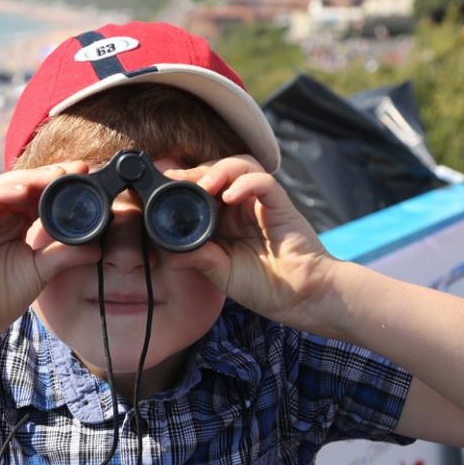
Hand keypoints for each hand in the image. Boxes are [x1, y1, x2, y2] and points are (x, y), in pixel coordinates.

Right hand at [0, 162, 101, 351]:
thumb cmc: (3, 296)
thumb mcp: (41, 270)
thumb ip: (65, 254)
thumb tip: (97, 247)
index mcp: (12, 222)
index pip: (35, 194)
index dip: (57, 183)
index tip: (84, 175)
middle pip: (20, 184)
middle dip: (48, 175)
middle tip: (75, 169)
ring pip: (2, 186)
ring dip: (29, 179)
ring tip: (54, 176)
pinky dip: (2, 193)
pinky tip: (23, 191)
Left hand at [164, 155, 338, 329]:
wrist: (301, 299)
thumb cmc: (264, 286)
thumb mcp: (221, 273)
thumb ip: (197, 258)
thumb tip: (167, 249)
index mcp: (225, 220)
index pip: (202, 188)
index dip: (183, 183)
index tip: (163, 185)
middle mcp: (242, 206)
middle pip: (218, 170)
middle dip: (196, 172)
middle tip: (177, 180)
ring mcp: (261, 203)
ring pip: (241, 165)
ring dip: (219, 170)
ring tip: (204, 185)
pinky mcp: (280, 205)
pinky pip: (263, 181)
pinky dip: (245, 183)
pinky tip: (230, 196)